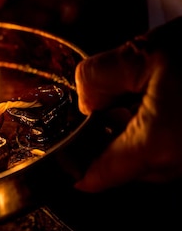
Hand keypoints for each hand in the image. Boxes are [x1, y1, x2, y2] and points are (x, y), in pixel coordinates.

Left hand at [74, 17, 181, 191]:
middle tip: (114, 98)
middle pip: (116, 165)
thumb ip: (98, 78)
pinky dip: (162, 129)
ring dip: (137, 129)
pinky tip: (175, 98)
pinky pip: (170, 150)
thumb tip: (85, 101)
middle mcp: (175, 166)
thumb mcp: (146, 54)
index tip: (59, 144)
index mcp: (152, 147)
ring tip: (152, 91)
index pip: (88, 177)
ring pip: (146, 157)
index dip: (67, 161)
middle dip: (107, 134)